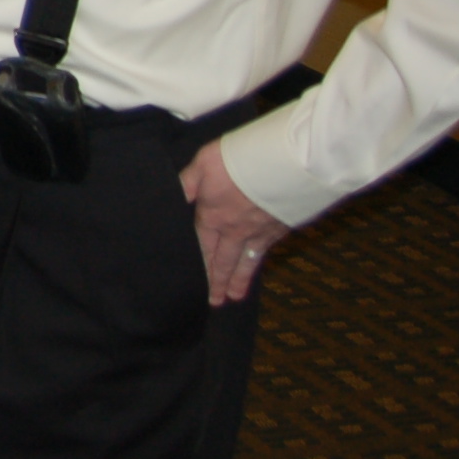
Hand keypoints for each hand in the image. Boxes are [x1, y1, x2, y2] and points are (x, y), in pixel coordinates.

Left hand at [180, 140, 288, 305]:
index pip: (202, 246)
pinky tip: (257, 267)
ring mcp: (260, 231)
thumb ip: (188, 183)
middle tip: (214, 301)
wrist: (287, 163)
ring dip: (239, 280)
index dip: (199, 265)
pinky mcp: (280, 229)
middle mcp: (235, 229)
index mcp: (213, 214)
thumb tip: (172, 195)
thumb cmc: (242, 158)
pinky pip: (265, 252)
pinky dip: (259, 264)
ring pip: (246, 261)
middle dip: (218, 281)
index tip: (196, 284)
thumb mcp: (205, 162)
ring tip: (234, 297)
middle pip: (223, 260)